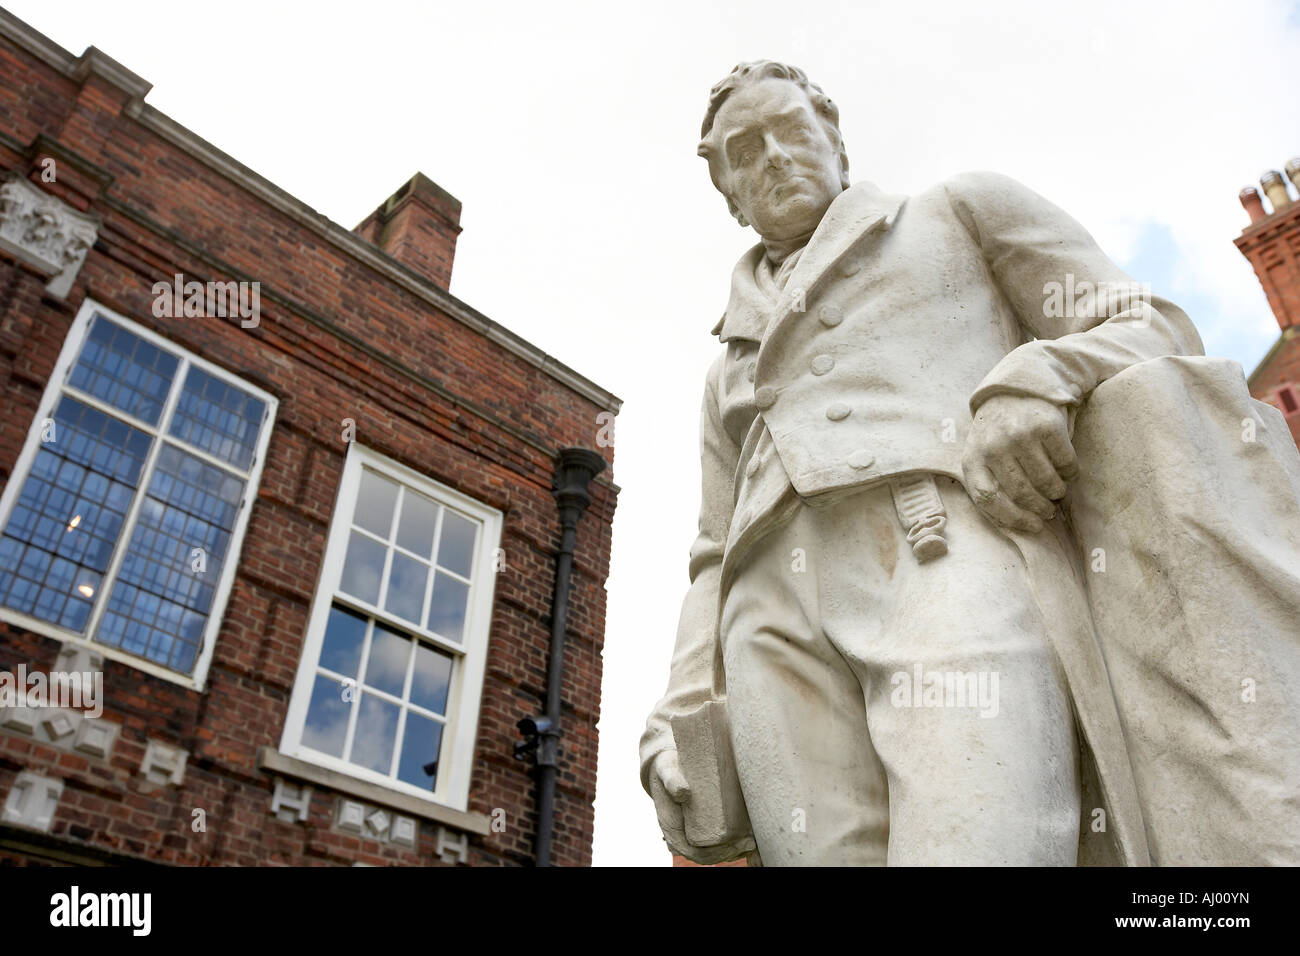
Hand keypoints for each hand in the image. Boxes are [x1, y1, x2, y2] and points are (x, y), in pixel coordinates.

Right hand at [648, 750, 754, 863]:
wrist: (665, 765)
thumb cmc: (666, 769)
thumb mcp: (666, 772)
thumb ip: (671, 780)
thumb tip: (683, 792)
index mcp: (673, 830)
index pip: (696, 852)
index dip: (717, 853)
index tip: (735, 844)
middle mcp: (683, 836)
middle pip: (708, 856)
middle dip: (730, 852)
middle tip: (749, 842)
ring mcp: (692, 832)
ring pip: (714, 851)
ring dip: (734, 851)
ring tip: (752, 841)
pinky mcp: (701, 825)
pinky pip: (716, 842)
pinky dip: (732, 844)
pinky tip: (748, 837)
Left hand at [961, 394, 1078, 533]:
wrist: (1014, 391)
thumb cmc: (997, 436)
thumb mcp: (981, 457)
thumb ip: (990, 485)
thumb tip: (1020, 525)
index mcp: (972, 459)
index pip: (988, 499)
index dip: (1013, 518)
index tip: (1034, 526)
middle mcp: (994, 446)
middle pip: (1022, 493)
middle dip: (1040, 508)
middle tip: (1049, 510)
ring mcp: (1020, 435)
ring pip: (1047, 482)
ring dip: (1057, 492)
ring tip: (1056, 491)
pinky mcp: (1046, 426)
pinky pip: (1066, 463)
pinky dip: (1070, 473)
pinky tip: (1065, 471)